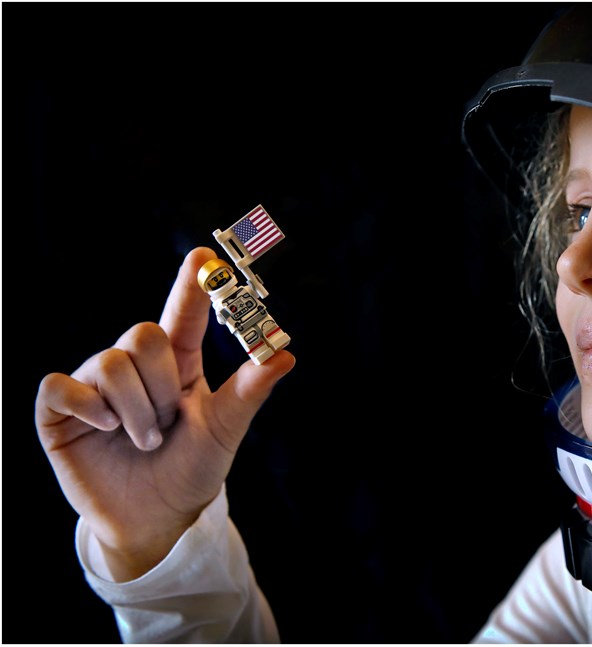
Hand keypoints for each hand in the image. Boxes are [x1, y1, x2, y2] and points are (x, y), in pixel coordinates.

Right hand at [35, 247, 294, 580]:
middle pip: (143, 336)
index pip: (182, 315)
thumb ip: (250, 390)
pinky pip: (64, 385)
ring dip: (136, 410)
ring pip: (110, 362)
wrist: (155, 520)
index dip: (192, 285)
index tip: (204, 256)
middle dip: (161, 384)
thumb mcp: (224, 430)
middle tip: (168, 424)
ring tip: (145, 440)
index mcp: (178, 365)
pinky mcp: (62, 410)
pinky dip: (91, 408)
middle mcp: (135, 367)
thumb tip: (286, 353)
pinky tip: (106, 429)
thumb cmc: (191, 471)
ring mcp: (96, 386)